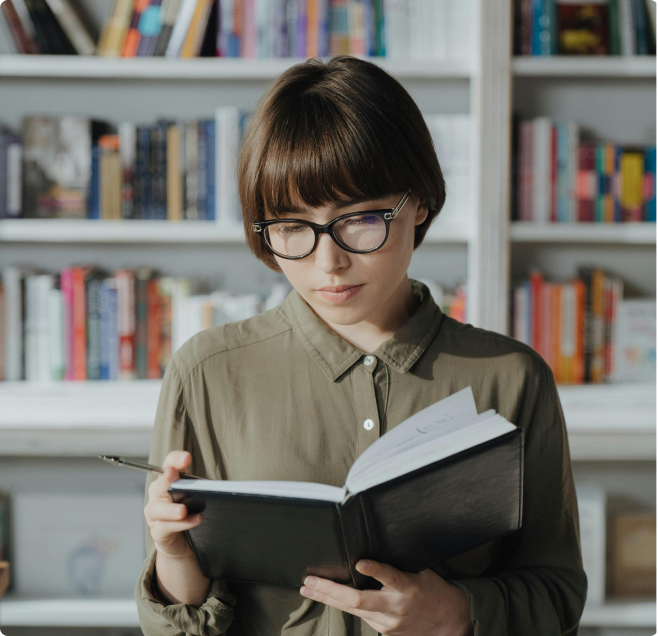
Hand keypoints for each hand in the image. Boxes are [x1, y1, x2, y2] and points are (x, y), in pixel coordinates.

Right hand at [144, 450, 203, 559]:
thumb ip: (201, 487)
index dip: (176, 459)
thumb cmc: (191, 511)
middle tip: (173, 473)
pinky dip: (181, 524)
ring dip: (171, 509)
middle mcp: (158, 493)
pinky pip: (166, 527)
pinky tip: (194, 521)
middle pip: (160, 484)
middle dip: (167, 478)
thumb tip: (217, 487)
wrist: (183, 540)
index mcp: (169, 479)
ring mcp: (155, 513)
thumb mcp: (197, 494)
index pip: (169, 464)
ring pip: (158, 509)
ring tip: (183, 510)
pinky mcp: (158, 531)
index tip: (186, 458)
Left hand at [299, 560, 473, 635]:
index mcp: (409, 587)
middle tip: (310, 581)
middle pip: (360, 601)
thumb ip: (398, 565)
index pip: (391, 577)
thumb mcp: (421, 572)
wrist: (449, 624)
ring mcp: (389, 623)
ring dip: (328, 599)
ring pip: (354, 610)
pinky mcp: (385, 632)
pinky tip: (326, 598)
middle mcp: (396, 607)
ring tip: (308, 588)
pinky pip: (360, 616)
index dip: (375, 570)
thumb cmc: (434, 590)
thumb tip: (371, 549)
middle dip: (331, 591)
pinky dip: (343, 606)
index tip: (360, 563)